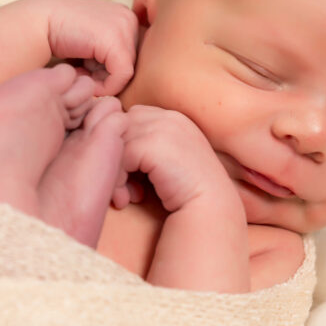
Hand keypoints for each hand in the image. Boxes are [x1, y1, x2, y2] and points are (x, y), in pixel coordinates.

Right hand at [45, 0, 138, 96]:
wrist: (37, 24)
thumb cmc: (61, 38)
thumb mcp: (93, 44)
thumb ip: (111, 56)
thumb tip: (127, 82)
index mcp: (126, 17)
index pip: (132, 58)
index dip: (109, 70)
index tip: (85, 69)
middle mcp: (129, 18)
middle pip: (132, 65)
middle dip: (107, 75)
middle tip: (81, 71)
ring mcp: (125, 26)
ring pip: (128, 72)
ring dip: (103, 80)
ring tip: (80, 70)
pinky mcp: (116, 40)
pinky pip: (122, 76)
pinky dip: (104, 86)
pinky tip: (82, 77)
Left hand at [116, 105, 242, 214]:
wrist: (211, 208)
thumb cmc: (190, 193)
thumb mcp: (172, 161)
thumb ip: (151, 148)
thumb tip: (113, 149)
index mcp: (175, 119)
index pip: (133, 119)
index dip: (125, 146)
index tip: (131, 177)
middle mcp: (169, 117)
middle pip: (120, 127)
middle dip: (115, 156)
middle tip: (123, 188)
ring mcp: (161, 127)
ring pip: (115, 141)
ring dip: (114, 172)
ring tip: (125, 196)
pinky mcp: (152, 144)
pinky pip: (119, 156)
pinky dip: (117, 180)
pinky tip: (129, 199)